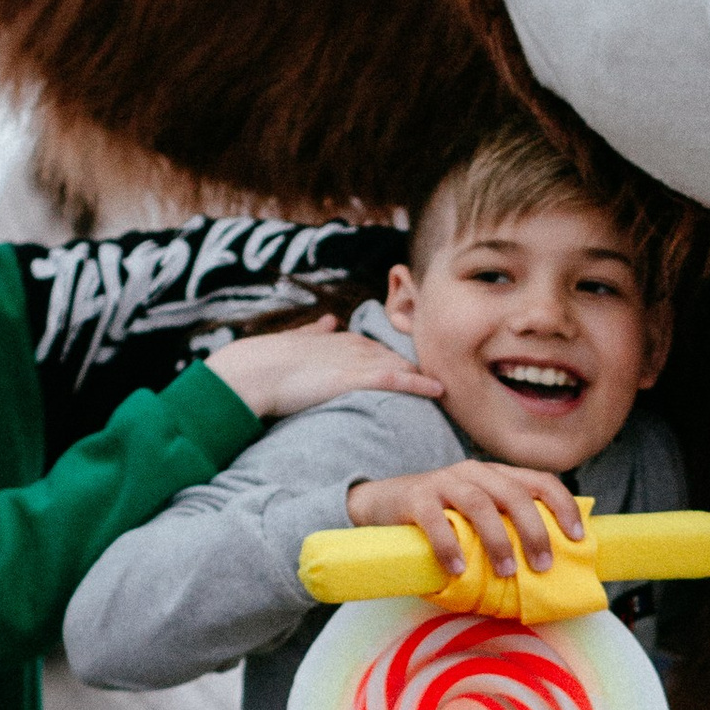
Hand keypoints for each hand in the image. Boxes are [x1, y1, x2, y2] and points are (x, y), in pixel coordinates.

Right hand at [208, 316, 441, 421]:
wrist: (253, 370)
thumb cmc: (267, 360)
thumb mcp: (295, 340)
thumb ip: (313, 332)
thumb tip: (327, 320)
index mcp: (343, 339)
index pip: (383, 348)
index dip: (404, 358)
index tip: (424, 365)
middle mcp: (355, 345)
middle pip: (400, 356)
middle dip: (425, 366)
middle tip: (453, 375)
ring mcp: (356, 360)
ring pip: (403, 366)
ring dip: (429, 375)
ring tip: (456, 386)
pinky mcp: (353, 377)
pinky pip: (395, 380)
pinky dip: (418, 384)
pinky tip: (438, 390)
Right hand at [347, 457, 586, 577]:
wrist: (380, 504)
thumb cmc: (440, 519)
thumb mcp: (476, 517)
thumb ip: (505, 528)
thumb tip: (546, 567)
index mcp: (496, 475)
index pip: (539, 481)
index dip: (563, 506)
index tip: (578, 538)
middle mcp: (473, 472)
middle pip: (513, 493)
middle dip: (534, 530)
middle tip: (543, 566)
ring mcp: (443, 482)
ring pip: (479, 504)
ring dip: (497, 540)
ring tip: (507, 572)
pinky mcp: (415, 498)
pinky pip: (435, 520)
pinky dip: (449, 546)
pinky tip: (457, 570)